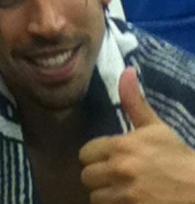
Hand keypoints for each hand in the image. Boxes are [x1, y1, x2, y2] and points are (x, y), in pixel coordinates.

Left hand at [79, 67, 194, 203]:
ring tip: (125, 190)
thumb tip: (127, 71)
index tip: (112, 159)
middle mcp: (118, 169)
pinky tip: (130, 201)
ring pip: (95, 196)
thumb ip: (134, 102)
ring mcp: (124, 195)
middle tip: (118, 176)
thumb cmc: (176, 157)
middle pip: (87, 176)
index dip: (97, 157)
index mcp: (121, 146)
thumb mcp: (155, 128)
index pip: (85, 154)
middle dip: (100, 177)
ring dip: (107, 194)